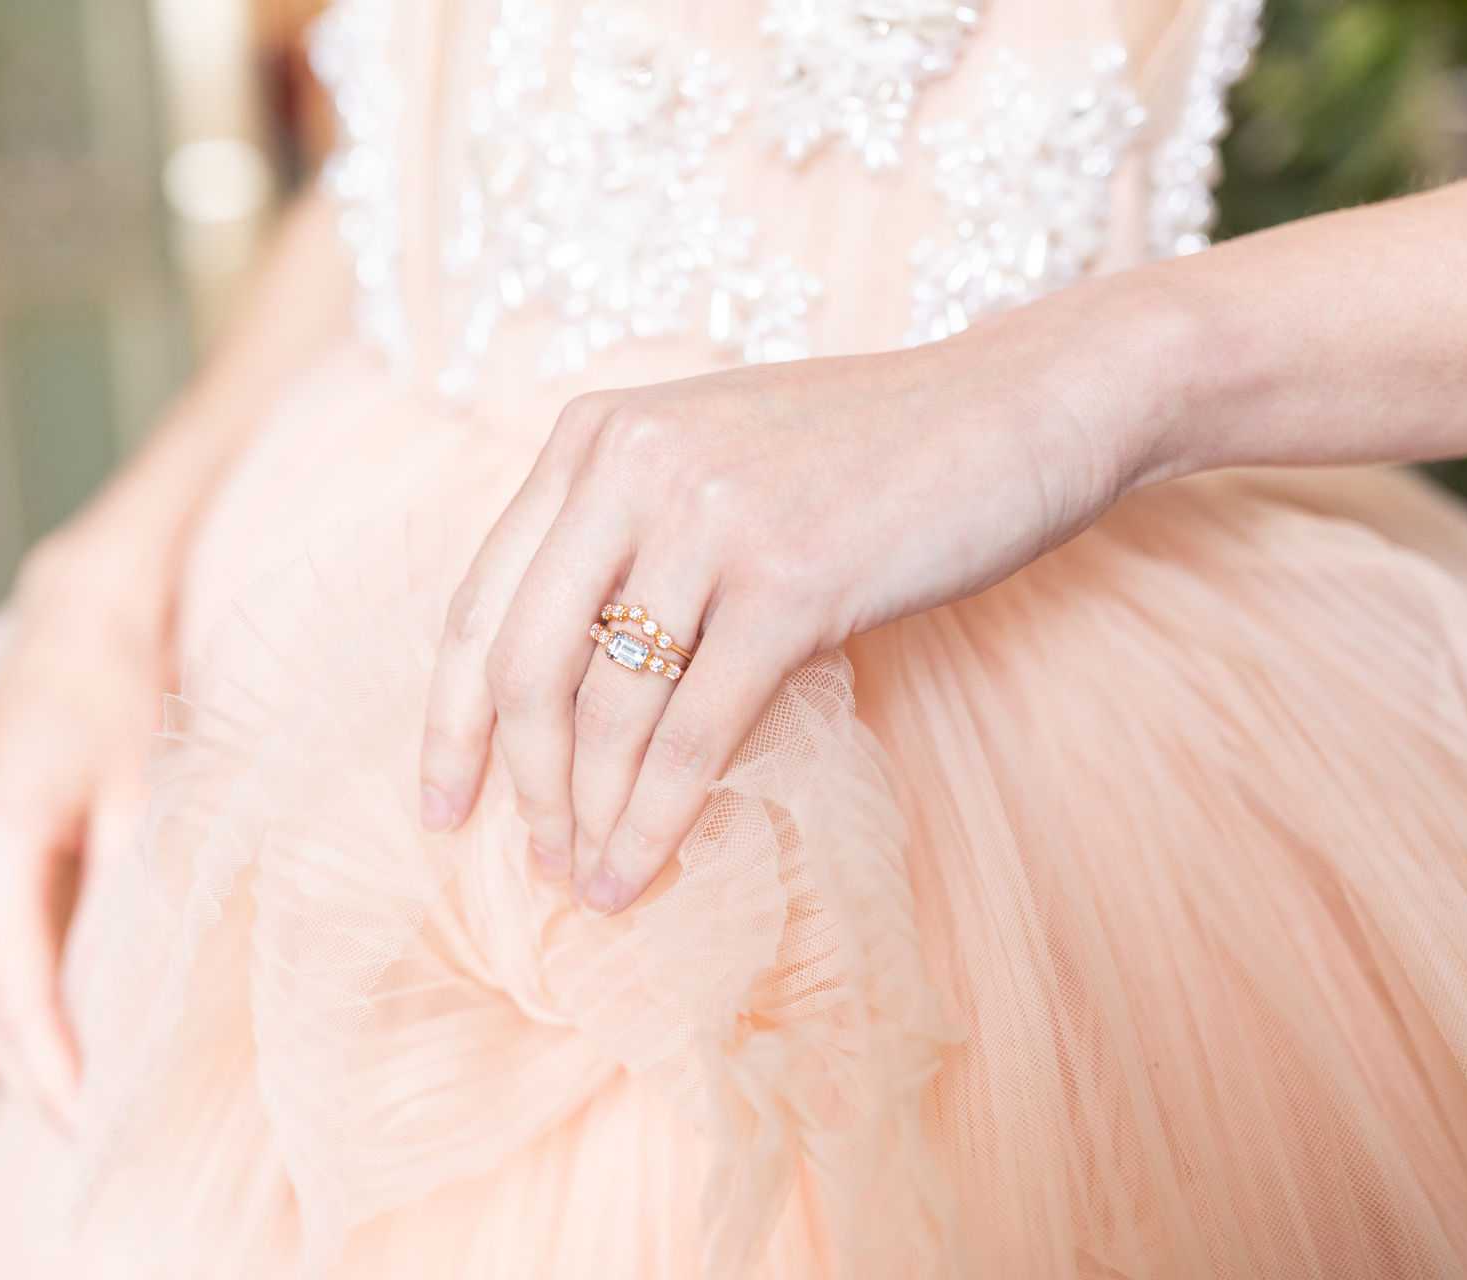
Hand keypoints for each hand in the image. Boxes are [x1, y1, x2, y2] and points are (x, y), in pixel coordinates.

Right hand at [0, 530, 170, 1122]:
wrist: (81, 618)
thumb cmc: (123, 697)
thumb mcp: (148, 798)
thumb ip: (137, 897)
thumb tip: (146, 992)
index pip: (19, 999)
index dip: (57, 1071)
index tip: (96, 1124)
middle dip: (33, 1075)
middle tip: (100, 1125)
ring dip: (17, 1043)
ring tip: (89, 1088)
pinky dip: (11, 996)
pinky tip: (67, 1019)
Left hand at [419, 298, 1160, 912]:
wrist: (1023, 405)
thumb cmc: (872, 455)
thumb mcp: (716, 462)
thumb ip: (629, 538)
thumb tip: (563, 696)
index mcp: (596, 437)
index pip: (479, 601)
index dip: (449, 718)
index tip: (444, 800)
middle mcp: (631, 465)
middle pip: (521, 664)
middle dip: (515, 782)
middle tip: (529, 858)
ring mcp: (709, 519)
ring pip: (606, 709)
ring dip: (588, 815)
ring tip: (591, 880)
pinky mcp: (789, 581)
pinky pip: (693, 734)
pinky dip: (656, 820)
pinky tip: (640, 870)